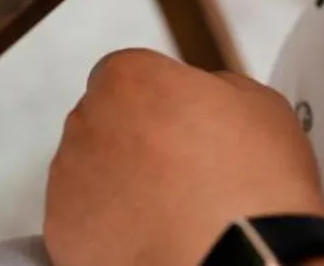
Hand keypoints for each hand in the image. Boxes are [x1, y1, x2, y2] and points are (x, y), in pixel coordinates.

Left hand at [44, 49, 323, 265]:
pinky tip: (152, 240)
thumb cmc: (257, 191)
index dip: (160, 103)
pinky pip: (83, 222)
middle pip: (106, 122)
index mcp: (130, 79)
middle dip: (136, 143)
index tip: (184, 128)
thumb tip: (205, 93)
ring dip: (120, 186)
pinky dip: (109, 230)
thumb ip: (216, 86)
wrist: (243, 264)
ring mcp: (68, 179)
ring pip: (91, 172)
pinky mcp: (62, 231)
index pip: (130, 76)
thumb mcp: (261, 106)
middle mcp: (87, 121)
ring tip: (172, 215)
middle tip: (184, 176)